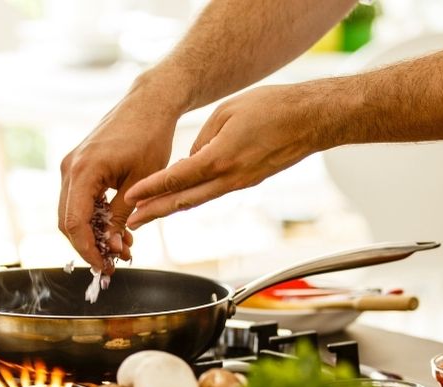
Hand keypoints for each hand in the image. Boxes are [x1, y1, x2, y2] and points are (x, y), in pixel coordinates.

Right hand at [58, 92, 179, 272]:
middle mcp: (70, 168)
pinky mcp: (79, 165)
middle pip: (67, 222)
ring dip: (93, 234)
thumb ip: (122, 215)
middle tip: (115, 262)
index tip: (105, 267)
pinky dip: (94, 218)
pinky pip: (79, 199)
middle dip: (89, 246)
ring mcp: (71, 165)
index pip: (74, 223)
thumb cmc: (150, 137)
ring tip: (122, 247)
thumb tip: (113, 247)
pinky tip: (116, 229)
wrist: (149, 104)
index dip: (88, 250)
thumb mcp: (141, 182)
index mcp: (83, 170)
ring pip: (72, 213)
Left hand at [125, 83, 330, 228]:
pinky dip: (194, 197)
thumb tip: (190, 158)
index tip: (130, 198)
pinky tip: (180, 198)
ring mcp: (241, 183)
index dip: (151, 189)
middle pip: (184, 200)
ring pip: (199, 200)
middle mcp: (230, 177)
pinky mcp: (249, 181)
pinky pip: (215, 192)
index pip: (178, 178)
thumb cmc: (273, 108)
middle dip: (155, 212)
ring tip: (149, 215)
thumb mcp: (227, 112)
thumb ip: (203, 137)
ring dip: (172, 209)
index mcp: (221, 158)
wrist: (311, 119)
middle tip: (132, 222)